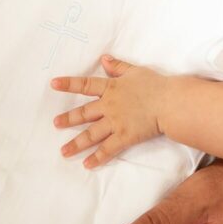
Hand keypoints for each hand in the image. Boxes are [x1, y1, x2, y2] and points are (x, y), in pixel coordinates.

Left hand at [51, 55, 168, 167]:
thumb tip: (104, 59)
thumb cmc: (155, 84)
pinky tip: (87, 164)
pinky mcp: (124, 137)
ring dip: (76, 143)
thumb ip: (118, 66)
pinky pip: (108, 149)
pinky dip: (98, 157)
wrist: (169, 102)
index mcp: (111, 88)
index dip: (68, 84)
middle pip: (84, 113)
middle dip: (68, 119)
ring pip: (91, 134)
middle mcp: (109, 106)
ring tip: (64, 151)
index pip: (85, 85)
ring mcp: (115, 123)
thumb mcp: (135, 70)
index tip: (53, 84)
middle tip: (55, 123)